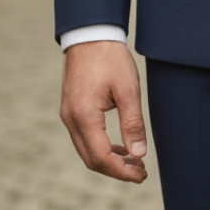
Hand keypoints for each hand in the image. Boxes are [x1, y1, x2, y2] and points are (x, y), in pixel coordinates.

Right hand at [60, 41, 148, 183]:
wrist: (90, 35)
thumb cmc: (111, 58)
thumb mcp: (128, 89)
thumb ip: (133, 123)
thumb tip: (139, 153)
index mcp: (84, 116)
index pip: (101, 158)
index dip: (122, 171)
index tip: (141, 174)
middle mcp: (71, 119)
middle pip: (91, 159)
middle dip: (116, 170)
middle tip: (141, 172)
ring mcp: (68, 115)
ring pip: (86, 150)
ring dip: (109, 160)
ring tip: (135, 161)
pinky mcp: (71, 109)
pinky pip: (84, 138)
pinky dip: (101, 147)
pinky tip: (120, 146)